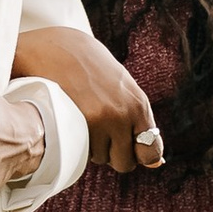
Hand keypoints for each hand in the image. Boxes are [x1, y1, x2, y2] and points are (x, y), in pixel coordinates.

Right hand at [11, 23, 164, 177]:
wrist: (54, 47)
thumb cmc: (89, 66)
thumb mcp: (121, 86)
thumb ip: (138, 121)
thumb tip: (158, 164)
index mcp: (138, 104)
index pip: (151, 152)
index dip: (139, 155)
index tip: (127, 148)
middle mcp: (123, 115)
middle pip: (124, 163)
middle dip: (113, 154)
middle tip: (101, 134)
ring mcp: (99, 121)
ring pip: (100, 159)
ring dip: (93, 148)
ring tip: (83, 121)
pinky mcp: (76, 125)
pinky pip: (82, 153)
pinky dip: (77, 145)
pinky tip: (72, 124)